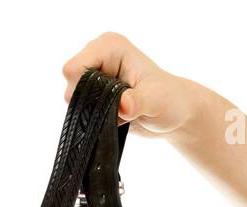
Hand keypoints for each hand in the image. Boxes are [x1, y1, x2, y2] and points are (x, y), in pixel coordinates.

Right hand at [61, 31, 198, 136]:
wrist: (175, 114)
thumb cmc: (170, 100)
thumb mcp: (156, 100)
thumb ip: (137, 102)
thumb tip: (123, 107)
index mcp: (109, 47)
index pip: (74, 68)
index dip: (84, 89)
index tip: (108, 99)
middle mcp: (98, 58)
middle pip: (70, 84)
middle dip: (89, 102)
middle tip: (117, 107)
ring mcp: (95, 77)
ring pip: (73, 100)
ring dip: (92, 112)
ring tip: (118, 112)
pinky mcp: (95, 94)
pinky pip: (80, 110)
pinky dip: (93, 119)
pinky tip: (113, 119)